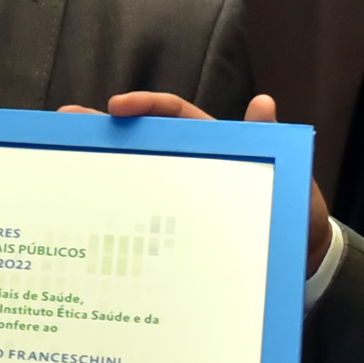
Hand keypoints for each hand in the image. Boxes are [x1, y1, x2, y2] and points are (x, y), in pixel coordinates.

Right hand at [82, 88, 331, 270]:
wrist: (299, 259)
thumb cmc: (295, 212)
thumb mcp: (287, 177)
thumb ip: (271, 143)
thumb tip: (264, 103)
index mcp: (213, 145)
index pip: (173, 114)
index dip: (145, 105)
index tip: (117, 107)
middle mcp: (191, 164)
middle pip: (142, 138)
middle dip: (103, 127)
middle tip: (68, 118)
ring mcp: (181, 194)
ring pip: (136, 173)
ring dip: (102, 164)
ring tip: (64, 161)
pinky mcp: (176, 224)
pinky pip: (144, 212)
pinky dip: (118, 209)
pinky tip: (90, 216)